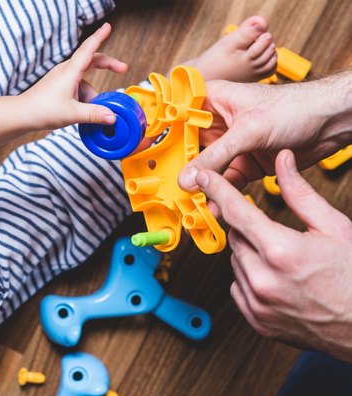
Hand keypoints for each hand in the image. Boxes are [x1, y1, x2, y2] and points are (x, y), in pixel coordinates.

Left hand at [21, 23, 127, 129]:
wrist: (22, 115)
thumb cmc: (43, 110)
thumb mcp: (73, 114)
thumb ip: (94, 114)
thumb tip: (112, 116)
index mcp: (70, 71)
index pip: (88, 49)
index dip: (99, 37)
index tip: (108, 26)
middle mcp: (66, 71)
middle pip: (92, 61)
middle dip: (108, 65)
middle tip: (123, 69)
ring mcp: (62, 78)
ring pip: (86, 80)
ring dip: (94, 94)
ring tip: (95, 112)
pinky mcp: (60, 87)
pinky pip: (78, 88)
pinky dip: (85, 98)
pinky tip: (84, 112)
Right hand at [178, 71, 351, 191]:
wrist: (332, 121)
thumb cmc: (295, 107)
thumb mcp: (248, 131)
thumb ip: (216, 157)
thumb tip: (187, 178)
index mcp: (213, 100)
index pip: (178, 117)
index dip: (163, 137)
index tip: (150, 158)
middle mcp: (220, 122)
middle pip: (190, 148)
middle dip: (181, 170)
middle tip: (170, 190)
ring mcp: (233, 144)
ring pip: (208, 169)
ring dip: (201, 187)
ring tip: (191, 205)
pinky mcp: (247, 163)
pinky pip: (227, 182)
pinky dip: (222, 195)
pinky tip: (215, 208)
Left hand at [196, 149, 351, 361]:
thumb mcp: (334, 227)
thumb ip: (301, 193)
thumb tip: (282, 161)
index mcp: (282, 251)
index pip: (237, 211)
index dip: (218, 189)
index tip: (204, 178)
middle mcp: (263, 279)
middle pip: (235, 236)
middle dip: (249, 228)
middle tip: (277, 234)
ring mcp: (257, 303)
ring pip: (235, 261)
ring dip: (251, 254)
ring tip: (285, 262)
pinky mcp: (255, 319)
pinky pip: (237, 286)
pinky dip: (250, 278)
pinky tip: (276, 279)